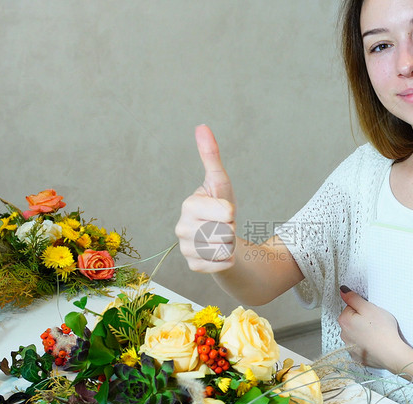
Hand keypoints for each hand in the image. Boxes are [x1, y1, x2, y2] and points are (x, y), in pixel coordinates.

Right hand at [175, 125, 236, 272]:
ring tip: (221, 239)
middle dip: (231, 229)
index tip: (224, 211)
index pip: (225, 213)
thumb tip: (202, 127)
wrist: (221, 240)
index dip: (230, 212)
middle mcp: (181, 228)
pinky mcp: (194, 266)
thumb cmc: (220, 208)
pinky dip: (228, 259)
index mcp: (188, 206)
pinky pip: (223, 264)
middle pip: (226, 232)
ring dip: (230, 244)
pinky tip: (220, 253)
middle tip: (223, 226)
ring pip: (225, 249)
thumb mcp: (219, 182)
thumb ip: (211, 156)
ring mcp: (185, 249)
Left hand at [337, 286, 412, 370]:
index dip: (363, 308)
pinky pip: (360, 345)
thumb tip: (342, 291)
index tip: (371, 313)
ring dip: (364, 332)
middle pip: (352, 321)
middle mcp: (343, 335)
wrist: (391, 354)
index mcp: (344, 321)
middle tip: (375, 323)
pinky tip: (375, 343)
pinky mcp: (357, 356)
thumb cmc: (382, 330)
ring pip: (356, 333)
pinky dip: (366, 344)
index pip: (350, 307)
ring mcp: (349, 347)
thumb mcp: (368, 307)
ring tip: (376, 333)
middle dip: (362, 320)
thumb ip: (353, 298)